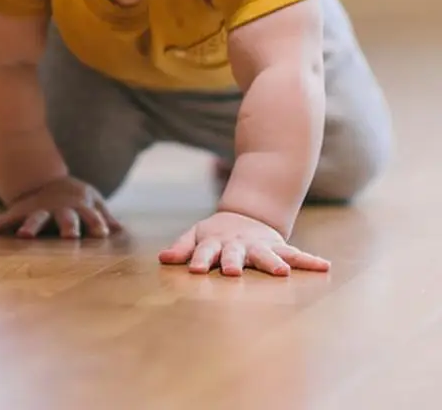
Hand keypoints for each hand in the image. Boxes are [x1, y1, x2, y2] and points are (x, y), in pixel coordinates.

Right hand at [0, 176, 122, 238]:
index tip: (102, 234)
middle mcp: (60, 209)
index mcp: (79, 207)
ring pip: (36, 218)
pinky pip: (8, 217)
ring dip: (31, 226)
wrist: (45, 180)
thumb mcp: (92, 200)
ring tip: (24, 236)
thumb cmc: (74, 197)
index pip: (91, 217)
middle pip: (66, 218)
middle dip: (68, 226)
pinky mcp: (22, 211)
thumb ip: (104, 215)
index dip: (97, 224)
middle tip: (70, 236)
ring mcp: (40, 210)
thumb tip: (120, 230)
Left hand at [158, 211, 329, 276]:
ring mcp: (260, 245)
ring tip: (282, 273)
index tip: (196, 270)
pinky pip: (295, 254)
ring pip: (267, 255)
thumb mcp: (196, 234)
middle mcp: (239, 245)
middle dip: (233, 262)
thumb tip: (163, 258)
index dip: (200, 260)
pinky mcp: (278, 247)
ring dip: (274, 263)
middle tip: (233, 272)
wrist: (246, 214)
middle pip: (235, 253)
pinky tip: (324, 266)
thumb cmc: (216, 233)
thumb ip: (182, 247)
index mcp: (216, 242)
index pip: (205, 252)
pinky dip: (309, 260)